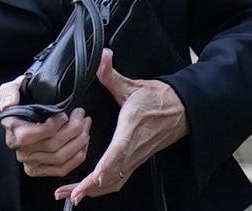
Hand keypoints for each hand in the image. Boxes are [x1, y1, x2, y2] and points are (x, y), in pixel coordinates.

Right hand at [0, 76, 91, 178]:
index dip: (52, 126)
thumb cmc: (23, 98)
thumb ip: (9, 93)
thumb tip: (9, 104)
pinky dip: (77, 157)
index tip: (64, 113)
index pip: (30, 135)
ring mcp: (30, 162)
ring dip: (79, 141)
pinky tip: (83, 142)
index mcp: (11, 130)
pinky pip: (62, 169)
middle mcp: (19, 150)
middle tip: (82, 115)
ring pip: (60, 158)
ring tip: (85, 125)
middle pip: (51, 146)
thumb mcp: (13, 88)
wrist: (27, 111)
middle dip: (73, 130)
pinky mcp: (41, 170)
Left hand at [55, 49, 188, 205]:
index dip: (105, 167)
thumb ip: (112, 74)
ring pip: (115, 182)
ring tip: (72, 195)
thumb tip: (103, 56)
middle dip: (89, 188)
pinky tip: (89, 189)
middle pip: (112, 176)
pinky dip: (103, 188)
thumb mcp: (133, 85)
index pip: (118, 152)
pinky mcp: (137, 160)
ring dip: (93, 191)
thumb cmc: (159, 99)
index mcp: (131, 130)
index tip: (92, 179)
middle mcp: (134, 149)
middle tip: (68, 194)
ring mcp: (136, 158)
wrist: (183, 110)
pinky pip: (119, 180)